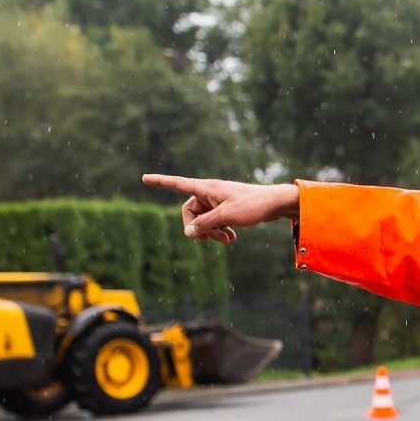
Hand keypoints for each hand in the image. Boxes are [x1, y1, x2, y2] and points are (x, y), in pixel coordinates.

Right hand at [141, 174, 300, 244]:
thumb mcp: (226, 216)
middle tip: (209, 241)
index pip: (178, 184)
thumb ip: (206, 224)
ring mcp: (218, 200)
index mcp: (206, 188)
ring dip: (212, 232)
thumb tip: (188, 233)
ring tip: (227, 242)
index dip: (161, 182)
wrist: (275, 204)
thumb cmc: (252, 205)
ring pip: (205, 219)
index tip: (144, 178)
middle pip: (191, 211)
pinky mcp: (227, 208)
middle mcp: (209, 192)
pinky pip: (215, 220)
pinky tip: (231, 239)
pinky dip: (220, 230)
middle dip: (199, 227)